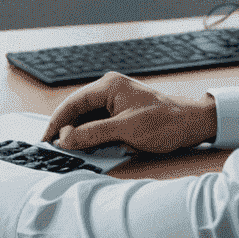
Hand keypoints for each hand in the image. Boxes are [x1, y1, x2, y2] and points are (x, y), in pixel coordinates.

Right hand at [40, 71, 216, 155]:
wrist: (192, 124)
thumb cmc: (163, 122)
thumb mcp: (125, 130)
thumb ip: (93, 134)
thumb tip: (67, 139)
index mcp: (108, 86)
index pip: (73, 102)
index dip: (57, 122)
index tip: (46, 139)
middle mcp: (109, 90)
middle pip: (78, 110)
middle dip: (66, 129)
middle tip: (54, 148)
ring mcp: (116, 102)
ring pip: (88, 119)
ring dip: (80, 134)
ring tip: (69, 150)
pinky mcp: (122, 114)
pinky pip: (100, 124)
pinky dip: (92, 136)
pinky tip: (89, 148)